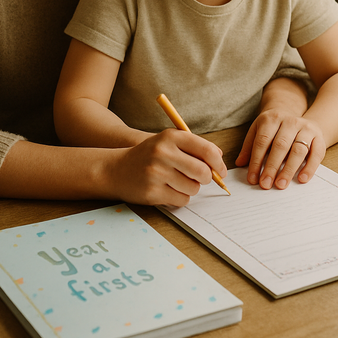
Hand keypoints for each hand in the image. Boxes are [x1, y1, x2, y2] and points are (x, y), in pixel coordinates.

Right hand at [112, 129, 226, 206]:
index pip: (206, 150)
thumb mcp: (168, 142)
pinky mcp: (152, 192)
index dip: (218, 163)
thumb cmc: (148, 156)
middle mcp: (163, 153)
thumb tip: (219, 157)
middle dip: (206, 178)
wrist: (116, 169)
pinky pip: (182, 200)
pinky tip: (169, 190)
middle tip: (200, 178)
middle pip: (202, 172)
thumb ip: (193, 146)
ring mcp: (157, 173)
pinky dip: (180, 198)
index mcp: (170, 137)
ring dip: (191, 188)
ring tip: (178, 182)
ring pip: (193, 188)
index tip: (221, 171)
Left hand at [235, 108, 325, 189]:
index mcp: (272, 118)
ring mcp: (306, 128)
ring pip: (298, 150)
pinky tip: (301, 179)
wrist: (300, 119)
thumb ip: (249, 146)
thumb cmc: (276, 129)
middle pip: (280, 146)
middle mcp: (290, 121)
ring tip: (280, 184)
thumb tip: (239, 163)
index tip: (252, 179)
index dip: (256, 161)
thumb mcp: (260, 131)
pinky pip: (316, 154)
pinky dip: (309, 168)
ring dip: (289, 169)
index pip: (262, 141)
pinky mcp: (319, 137)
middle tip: (265, 184)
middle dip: (271, 167)